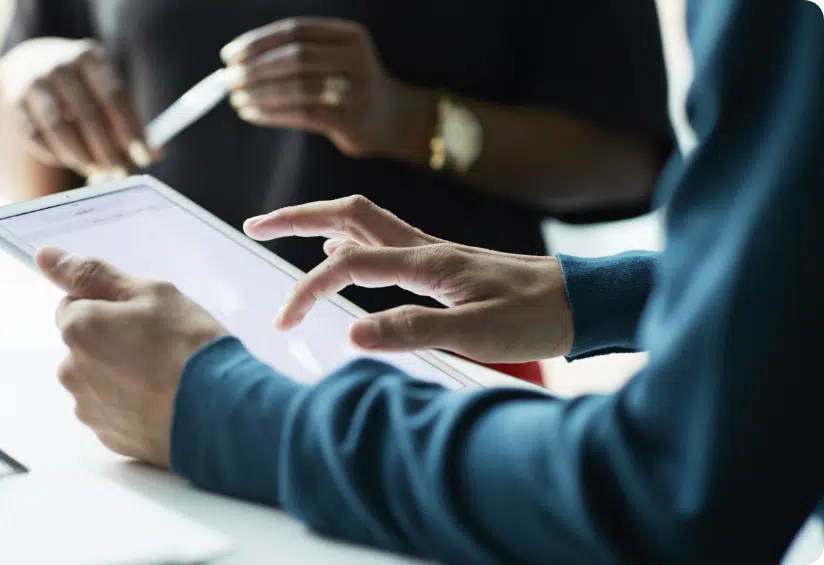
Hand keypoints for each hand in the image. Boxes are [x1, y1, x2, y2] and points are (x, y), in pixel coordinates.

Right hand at [0, 38, 158, 178]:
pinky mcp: (14, 103)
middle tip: (121, 172)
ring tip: (98, 172)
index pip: (114, 95)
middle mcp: (59, 65)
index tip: (144, 156)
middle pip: (88, 113)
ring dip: (82, 156)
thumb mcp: (109, 92)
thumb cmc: (84, 86)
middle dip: (107, 149)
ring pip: (59, 127)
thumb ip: (131, 122)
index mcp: (90, 56)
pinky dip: (58, 155)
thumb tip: (156, 154)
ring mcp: (33, 82)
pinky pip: (37, 137)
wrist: (31, 64)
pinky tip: (74, 161)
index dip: (130, 129)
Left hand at [35, 247, 227, 467]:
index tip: (142, 316)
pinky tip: (162, 399)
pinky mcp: (108, 436)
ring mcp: (89, 407)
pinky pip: (112, 409)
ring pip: (98, 378)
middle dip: (112, 340)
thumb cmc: (189, 348)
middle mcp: (72, 370)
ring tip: (163, 376)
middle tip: (158, 344)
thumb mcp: (152, 293)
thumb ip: (93, 274)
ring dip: (120, 374)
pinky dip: (131, 403)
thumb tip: (46, 256)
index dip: (111, 306)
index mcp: (79, 328)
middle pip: (84, 344)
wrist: (220, 411)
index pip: (75, 304)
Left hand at [219, 18, 435, 158]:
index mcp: (350, 35)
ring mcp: (356, 90)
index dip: (258, 42)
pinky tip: (253, 114)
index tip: (229, 56)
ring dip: (259, 94)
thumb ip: (299, 54)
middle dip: (255, 69)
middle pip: (295, 57)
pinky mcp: (351, 120)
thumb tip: (237, 63)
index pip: (295, 31)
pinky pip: (302, 115)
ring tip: (237, 100)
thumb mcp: (335, 58)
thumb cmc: (350, 86)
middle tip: (228, 80)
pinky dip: (271, 114)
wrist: (394, 119)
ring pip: (297, 88)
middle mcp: (356, 58)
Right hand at [243, 196, 573, 362]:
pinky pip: (382, 239)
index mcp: (426, 263)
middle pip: (347, 215)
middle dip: (296, 217)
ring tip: (283, 234)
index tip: (284, 323)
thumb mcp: (477, 332)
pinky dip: (349, 241)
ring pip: (363, 222)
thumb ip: (413, 330)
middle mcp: (423, 247)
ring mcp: (431, 251)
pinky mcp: (440, 262)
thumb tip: (351, 334)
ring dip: (319, 223)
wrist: (579, 301)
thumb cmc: (533, 317)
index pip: (347, 265)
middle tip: (254, 227)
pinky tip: (343, 259)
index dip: (307, 291)